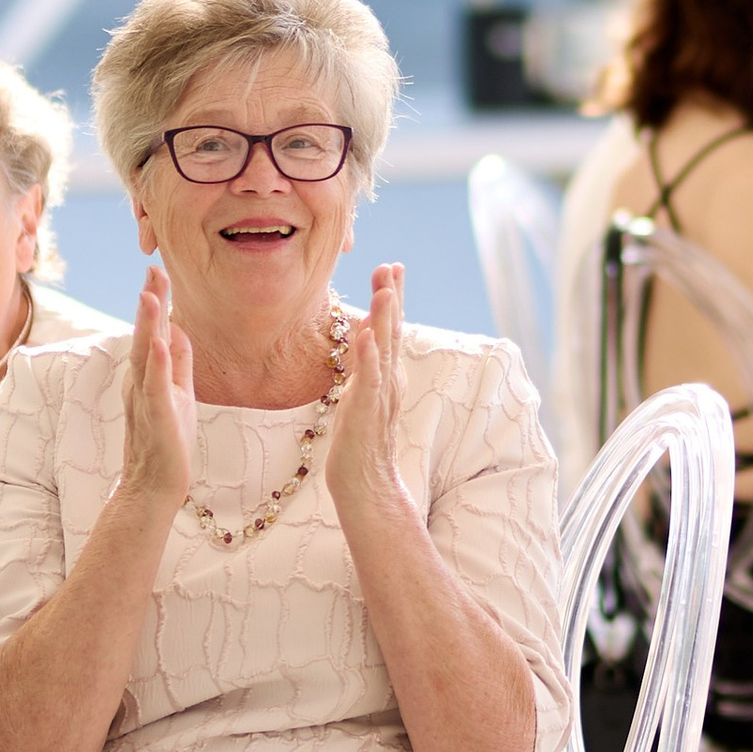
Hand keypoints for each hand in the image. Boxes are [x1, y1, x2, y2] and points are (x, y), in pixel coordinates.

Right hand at [120, 262, 197, 509]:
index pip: (152, 332)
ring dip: (148, 325)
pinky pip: (155, 386)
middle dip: (150, 302)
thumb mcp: (180, 394)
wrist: (154, 486)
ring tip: (150, 294)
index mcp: (147, 375)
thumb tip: (180, 330)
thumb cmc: (167, 443)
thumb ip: (179, 363)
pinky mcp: (155, 417)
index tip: (158, 271)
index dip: (156, 303)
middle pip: (144, 335)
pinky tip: (159, 342)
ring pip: (144, 355)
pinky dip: (157, 363)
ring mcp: (145, 399)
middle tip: (153, 268)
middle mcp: (139, 382)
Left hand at [326, 262, 412, 531]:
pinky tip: (366, 336)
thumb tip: (366, 332)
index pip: (390, 330)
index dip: (392, 299)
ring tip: (385, 291)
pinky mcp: (365, 414)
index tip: (391, 268)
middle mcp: (388, 382)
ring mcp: (378, 397)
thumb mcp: (361, 394)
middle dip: (392, 298)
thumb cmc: (360, 443)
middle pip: (391, 333)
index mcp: (385, 376)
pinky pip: (368, 382)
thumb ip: (367, 365)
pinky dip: (368, 358)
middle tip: (392, 266)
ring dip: (385, 320)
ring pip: (384, 352)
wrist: (366, 485)